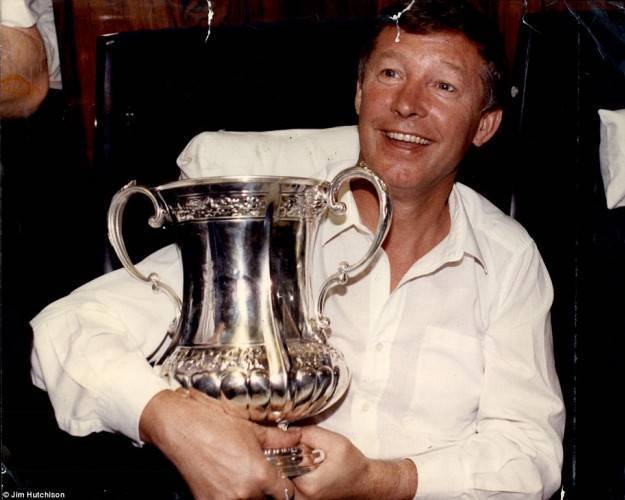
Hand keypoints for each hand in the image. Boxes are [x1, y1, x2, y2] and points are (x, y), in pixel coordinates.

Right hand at [139, 388, 299, 498]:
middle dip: (269, 491)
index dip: (288, 487)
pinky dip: (233, 496)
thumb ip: (279, 439)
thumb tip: (297, 438)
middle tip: (266, 477)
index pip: (287, 495)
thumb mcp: (252, 428)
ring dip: (252, 495)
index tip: (284, 481)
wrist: (180, 427)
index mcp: (259, 475)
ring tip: (247, 478)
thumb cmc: (214, 424)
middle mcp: (243, 493)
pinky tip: (230, 482)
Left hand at [292, 426, 416, 499]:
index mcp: (309, 485)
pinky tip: (308, 464)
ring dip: (291, 463)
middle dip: (288, 456)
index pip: (282, 463)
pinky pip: (291, 482)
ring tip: (308, 456)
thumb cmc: (354, 465)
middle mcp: (303, 497)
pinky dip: (296, 471)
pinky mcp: (305, 498)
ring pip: (285, 476)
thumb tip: (290, 430)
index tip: (299, 443)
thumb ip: (311, 433)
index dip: (288, 448)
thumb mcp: (335, 442)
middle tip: (303, 449)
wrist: (365, 482)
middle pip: (281, 471)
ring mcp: (303, 499)